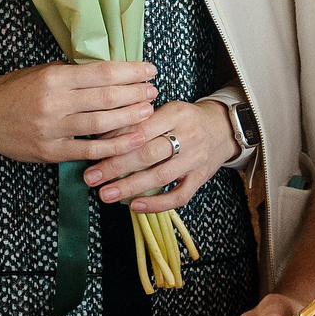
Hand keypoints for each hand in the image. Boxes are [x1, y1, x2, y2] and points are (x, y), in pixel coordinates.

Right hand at [0, 61, 157, 168]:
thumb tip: (110, 71)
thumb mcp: (41, 72)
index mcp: (54, 78)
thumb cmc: (14, 91)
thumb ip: (72, 73)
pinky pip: (90, 150)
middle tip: (154, 91)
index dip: (130, 72)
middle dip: (136, 93)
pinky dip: (113, 147)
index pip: (102, 73)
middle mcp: (55, 103)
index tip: (149, 70)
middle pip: (107, 97)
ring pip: (102, 123)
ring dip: (131, 118)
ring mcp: (54, 129)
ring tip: (149, 111)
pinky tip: (132, 141)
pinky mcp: (52, 151)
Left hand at [85, 98, 234, 210]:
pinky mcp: (201, 178)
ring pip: (160, 176)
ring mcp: (196, 159)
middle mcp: (188, 135)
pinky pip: (179, 196)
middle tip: (91, 177)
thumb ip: (140, 120)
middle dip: (116, 167)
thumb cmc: (185, 119)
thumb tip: (103, 136)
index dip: (116, 142)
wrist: (223, 128)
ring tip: (105, 195)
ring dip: (130, 187)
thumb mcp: (167, 109)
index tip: (93, 152)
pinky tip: (135, 206)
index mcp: (176, 113)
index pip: (142, 129)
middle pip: (148, 154)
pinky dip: (157, 204)